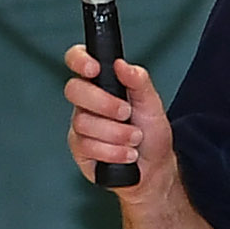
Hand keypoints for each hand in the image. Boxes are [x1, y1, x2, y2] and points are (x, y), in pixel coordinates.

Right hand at [64, 39, 176, 187]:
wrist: (155, 169)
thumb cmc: (151, 134)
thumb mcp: (152, 104)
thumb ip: (139, 82)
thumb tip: (122, 64)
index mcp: (102, 85)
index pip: (78, 61)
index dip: (79, 60)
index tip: (94, 69)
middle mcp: (86, 104)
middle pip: (74, 90)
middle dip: (105, 103)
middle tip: (127, 113)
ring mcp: (80, 127)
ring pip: (84, 123)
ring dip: (117, 134)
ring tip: (134, 139)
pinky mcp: (79, 150)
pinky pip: (88, 147)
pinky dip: (114, 152)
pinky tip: (126, 155)